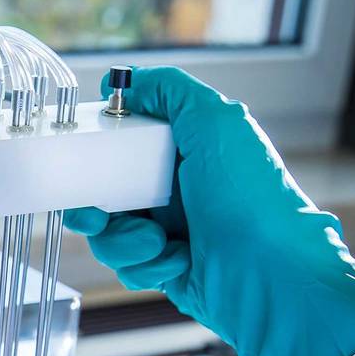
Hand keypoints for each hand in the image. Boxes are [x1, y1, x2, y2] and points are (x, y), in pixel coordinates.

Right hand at [66, 67, 354, 355]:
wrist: (269, 273)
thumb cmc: (251, 197)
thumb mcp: (215, 120)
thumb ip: (168, 90)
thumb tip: (125, 81)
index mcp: (187, 149)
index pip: (125, 142)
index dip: (101, 149)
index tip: (85, 156)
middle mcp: (175, 188)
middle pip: (105, 190)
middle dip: (95, 205)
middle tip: (95, 213)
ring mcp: (168, 230)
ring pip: (109, 233)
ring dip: (124, 239)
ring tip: (157, 242)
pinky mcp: (165, 268)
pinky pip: (127, 265)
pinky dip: (145, 264)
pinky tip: (177, 262)